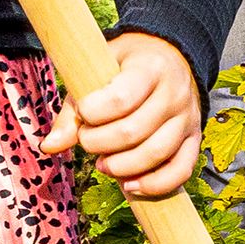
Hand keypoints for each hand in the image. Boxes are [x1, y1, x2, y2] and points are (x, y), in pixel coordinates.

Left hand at [43, 35, 204, 198]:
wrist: (170, 57)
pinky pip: (181, 170)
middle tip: (87, 140)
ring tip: (103, 164)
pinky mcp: (194, 139)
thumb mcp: (97, 71)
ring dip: (121, 167)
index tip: (84, 112)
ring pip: (156, 153)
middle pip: (134, 131)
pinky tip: (131, 186)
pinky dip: (155, 185)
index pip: (121, 99)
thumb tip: (50, 146)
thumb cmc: (125, 67)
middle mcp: (174, 93)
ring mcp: (188, 118)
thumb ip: (73, 109)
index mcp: (149, 68)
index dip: (93, 113)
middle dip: (99, 144)